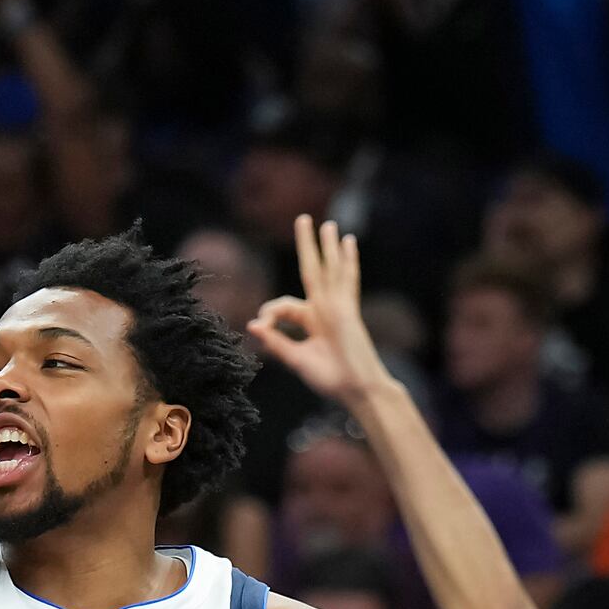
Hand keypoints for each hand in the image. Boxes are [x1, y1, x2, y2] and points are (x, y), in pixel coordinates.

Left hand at [248, 216, 394, 405]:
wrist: (356, 389)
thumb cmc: (330, 378)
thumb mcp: (295, 359)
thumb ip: (275, 342)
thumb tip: (251, 325)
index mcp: (310, 322)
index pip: (284, 305)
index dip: (269, 312)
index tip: (260, 325)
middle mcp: (324, 309)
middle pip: (312, 270)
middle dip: (307, 246)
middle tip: (302, 219)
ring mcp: (337, 307)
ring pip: (330, 269)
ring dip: (327, 245)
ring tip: (326, 224)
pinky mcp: (347, 310)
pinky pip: (346, 279)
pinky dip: (346, 260)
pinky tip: (346, 241)